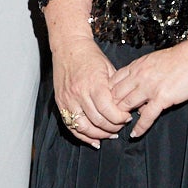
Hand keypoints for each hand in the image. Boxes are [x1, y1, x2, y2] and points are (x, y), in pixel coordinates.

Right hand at [50, 29, 131, 146]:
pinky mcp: (60, 103)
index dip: (120, 118)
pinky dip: (82, 136)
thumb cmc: (91, 56)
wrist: (69, 47)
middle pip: (98, 121)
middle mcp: (79, 93)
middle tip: (120, 126)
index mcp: (94, 84)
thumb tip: (127, 106)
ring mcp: (68, 99)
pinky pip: (71, 126)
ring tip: (109, 134)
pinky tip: (94, 141)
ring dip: (99, 135)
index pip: (109, 110)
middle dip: (113, 127)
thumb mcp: (109, 69)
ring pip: (84, 127)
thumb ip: (116, 89)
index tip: (127, 117)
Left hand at [109, 13, 187, 140]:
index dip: (109, 93)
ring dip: (122, 117)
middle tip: (111, 118)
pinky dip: (139, 127)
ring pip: (127, 105)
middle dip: (111, 107)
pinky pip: (146, 116)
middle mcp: (139, 76)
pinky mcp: (162, 98)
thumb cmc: (179, 57)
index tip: (107, 103)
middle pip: (116, 94)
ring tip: (120, 126)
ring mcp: (150, 88)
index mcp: (137, 66)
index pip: (114, 81)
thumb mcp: (153, 60)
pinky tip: (134, 134)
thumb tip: (138, 87)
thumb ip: (142, 73)